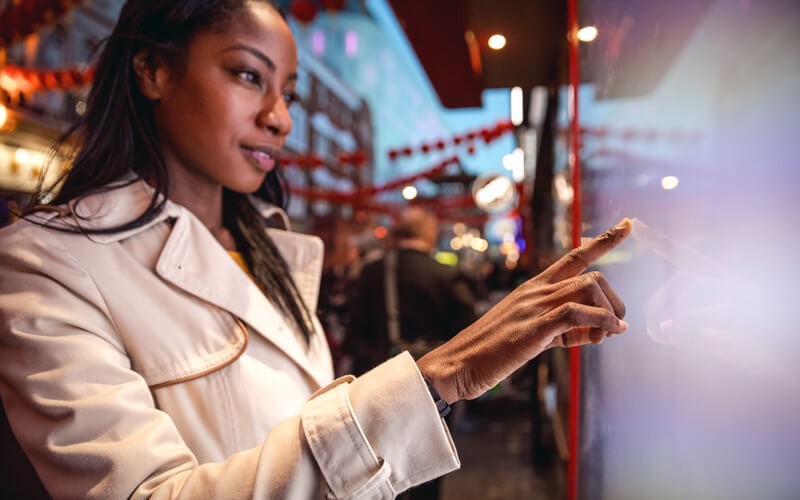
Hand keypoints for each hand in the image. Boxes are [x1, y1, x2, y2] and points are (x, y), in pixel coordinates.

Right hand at [417, 218, 631, 403]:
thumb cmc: (492, 353)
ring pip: (589, 287)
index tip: (628, 224)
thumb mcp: (534, 336)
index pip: (574, 256)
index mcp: (534, 288)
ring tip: (607, 335)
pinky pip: (578, 313)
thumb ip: (566, 330)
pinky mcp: (535, 326)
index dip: (604, 241)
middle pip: (591, 274)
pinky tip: (602, 337)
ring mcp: (534, 305)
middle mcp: (536, 290)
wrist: (458, 365)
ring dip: (609, 312)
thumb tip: (601, 332)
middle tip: (616, 327)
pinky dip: (600, 323)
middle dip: (614, 299)